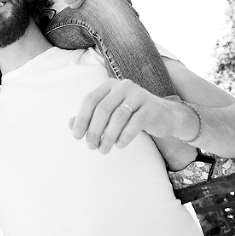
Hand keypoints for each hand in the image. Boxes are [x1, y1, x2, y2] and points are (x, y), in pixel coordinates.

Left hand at [69, 79, 186, 153]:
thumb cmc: (131, 115)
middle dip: (94, 130)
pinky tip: (119, 145)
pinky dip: (125, 136)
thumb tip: (70, 124)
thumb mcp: (110, 114)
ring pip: (118, 117)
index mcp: (109, 85)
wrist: (164, 115)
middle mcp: (123, 86)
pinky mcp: (151, 107)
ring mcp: (139, 95)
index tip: (76, 136)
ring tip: (103, 150)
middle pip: (103, 109)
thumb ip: (91, 117)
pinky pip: (135, 123)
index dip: (81, 118)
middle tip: (90, 146)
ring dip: (108, 136)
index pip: (90, 100)